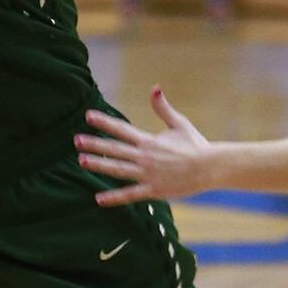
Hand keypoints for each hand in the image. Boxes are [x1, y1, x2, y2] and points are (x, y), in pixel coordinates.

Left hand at [76, 87, 212, 206]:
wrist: (210, 167)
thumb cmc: (195, 145)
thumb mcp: (179, 123)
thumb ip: (162, 108)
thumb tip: (154, 88)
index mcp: (149, 140)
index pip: (121, 129)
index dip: (104, 122)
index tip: (88, 116)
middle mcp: (145, 157)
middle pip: (114, 149)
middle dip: (94, 144)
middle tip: (76, 140)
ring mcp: (148, 174)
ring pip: (118, 170)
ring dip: (99, 165)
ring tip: (82, 161)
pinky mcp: (153, 190)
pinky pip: (130, 194)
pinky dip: (114, 198)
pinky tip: (99, 198)